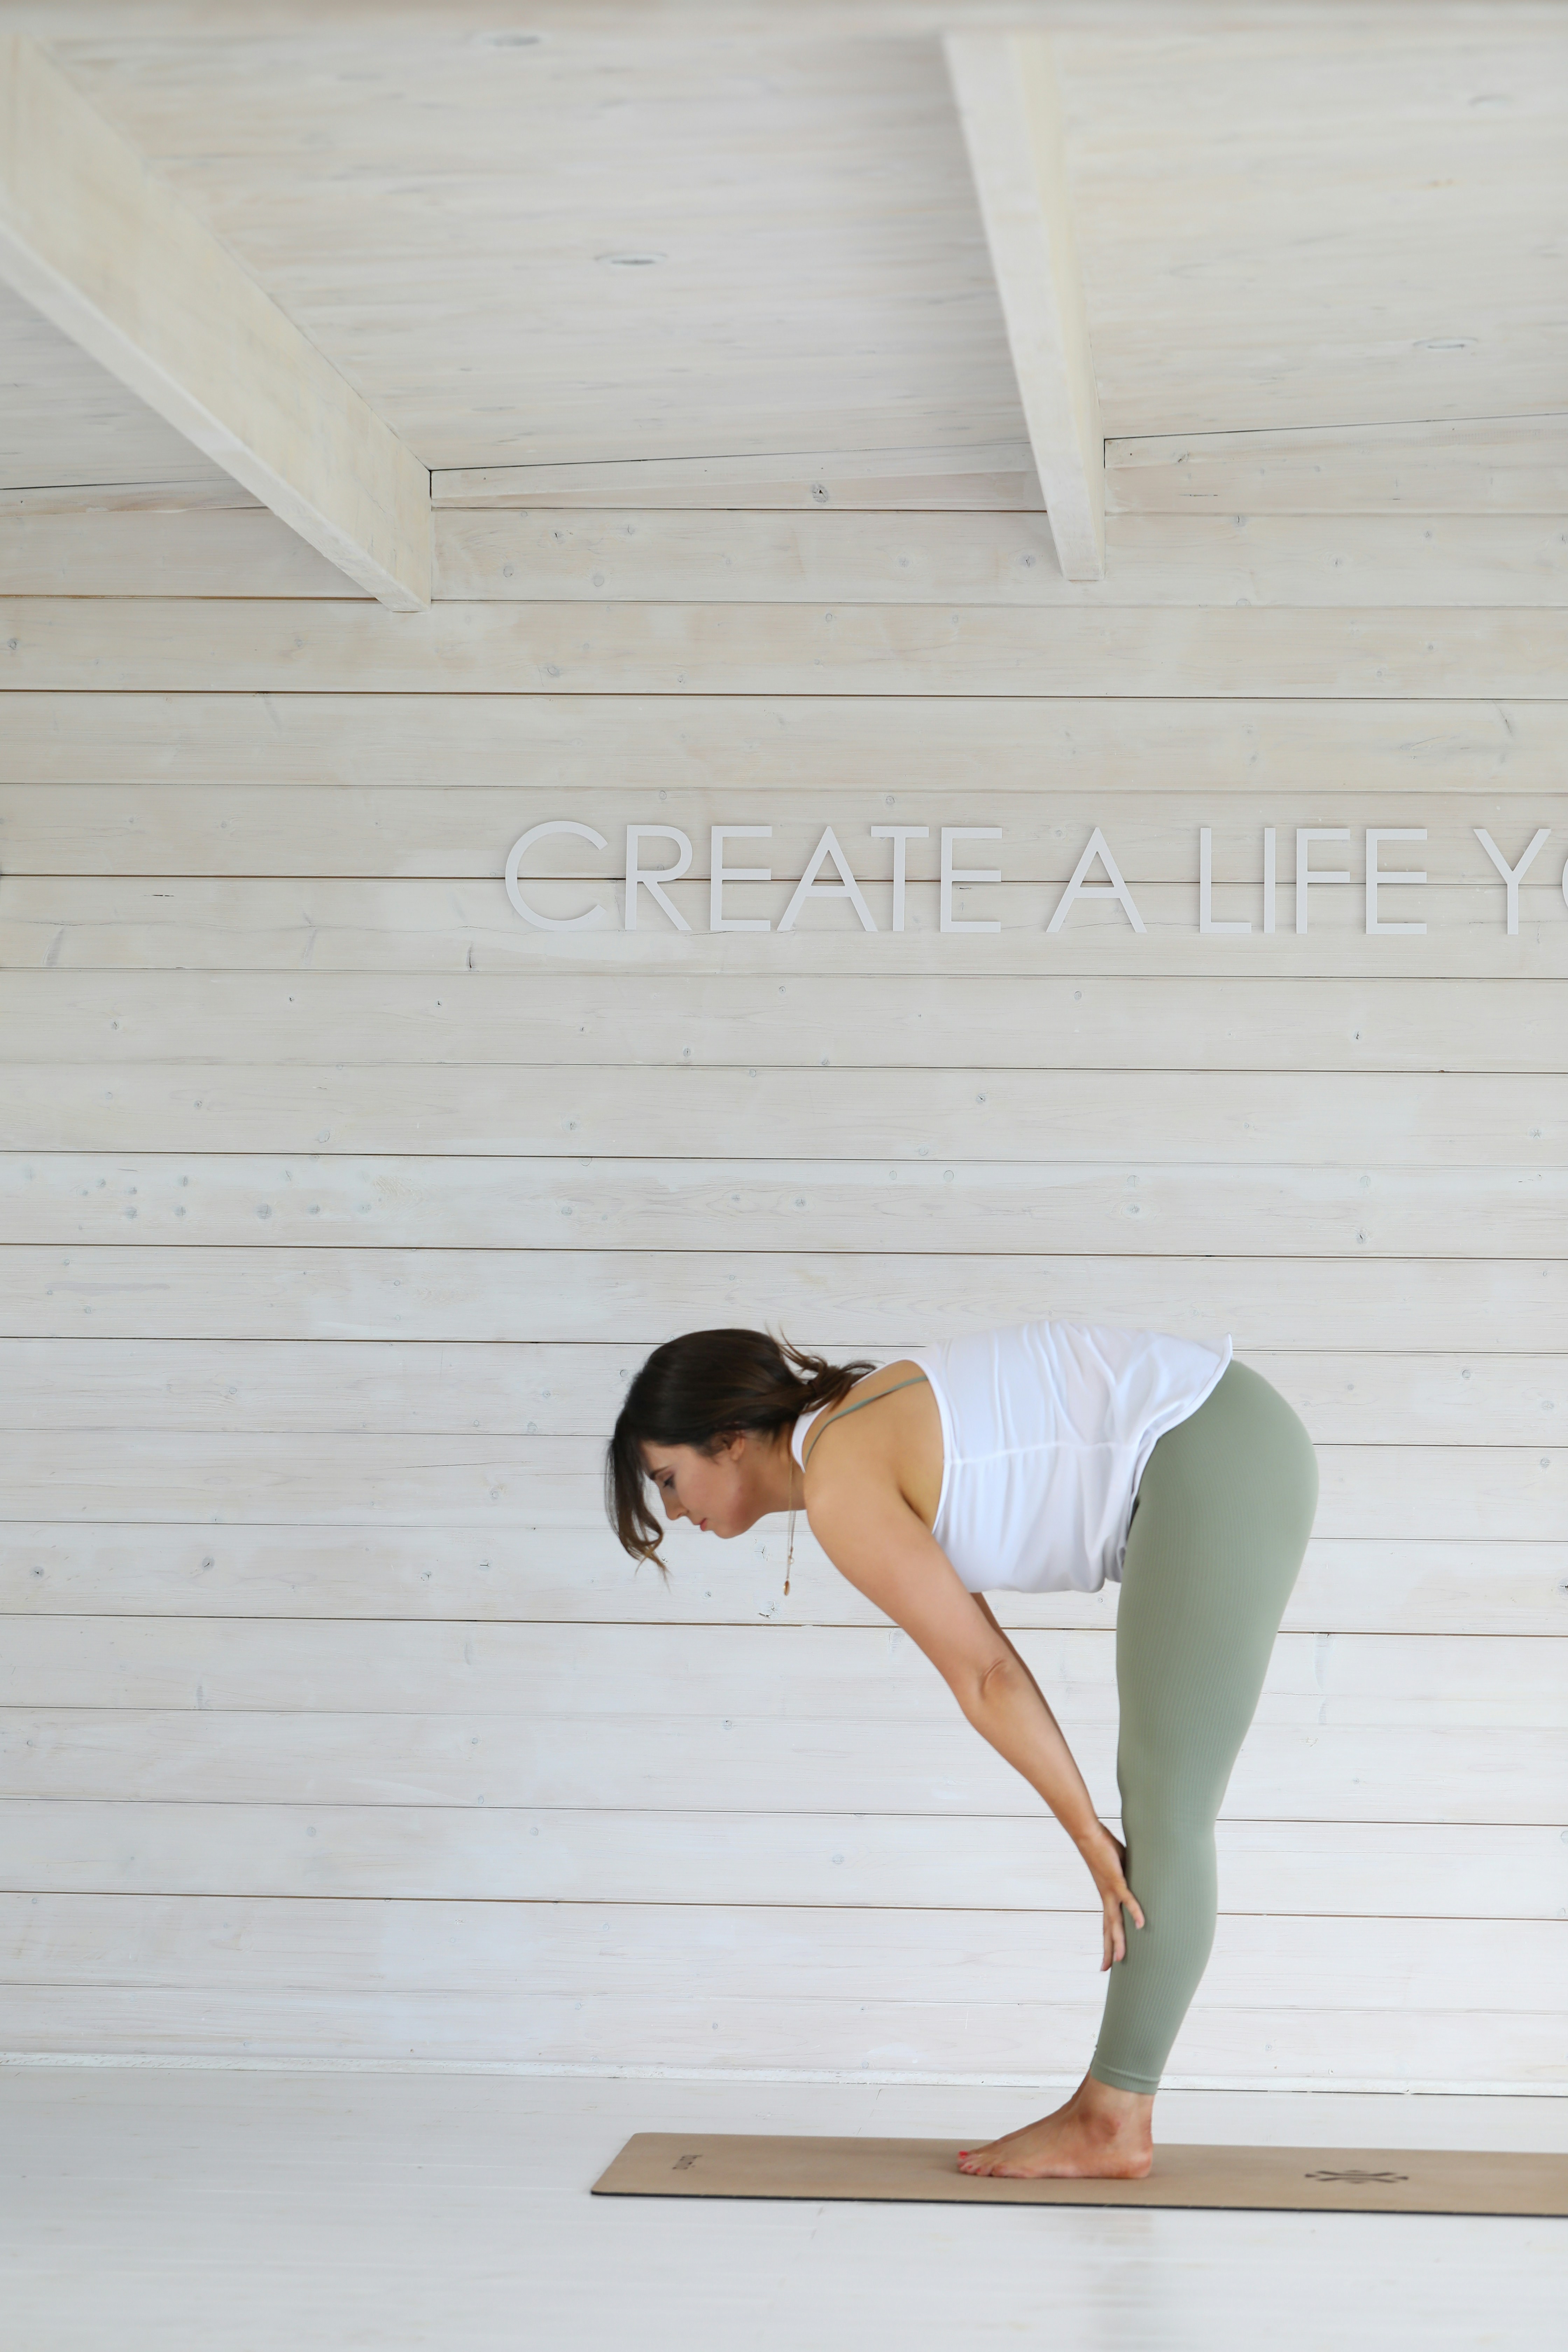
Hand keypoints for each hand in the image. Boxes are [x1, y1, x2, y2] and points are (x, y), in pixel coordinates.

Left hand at [1078, 1824, 1145, 1969]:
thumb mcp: (1120, 1868)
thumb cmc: (1104, 1848)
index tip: (1107, 1959)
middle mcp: (1106, 1898)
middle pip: (1108, 1929)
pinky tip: (1141, 1925)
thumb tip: (1141, 1879)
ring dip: (1118, 1940)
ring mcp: (1110, 1891)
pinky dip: (1135, 1912)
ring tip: (1120, 1959)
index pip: (1107, 1924)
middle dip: (1108, 1949)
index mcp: (1106, 1896)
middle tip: (1106, 1970)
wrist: (1088, 1835)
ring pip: (1115, 1921)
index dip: (1108, 1941)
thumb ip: (1129, 1878)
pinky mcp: (1115, 1881)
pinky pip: (1127, 1900)